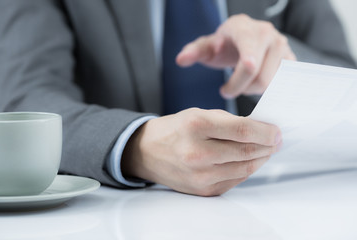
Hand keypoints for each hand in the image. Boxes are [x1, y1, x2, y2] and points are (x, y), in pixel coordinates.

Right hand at [122, 108, 281, 195]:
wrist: (147, 152)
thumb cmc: (175, 130)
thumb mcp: (198, 114)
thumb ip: (229, 122)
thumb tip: (261, 130)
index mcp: (196, 126)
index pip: (243, 131)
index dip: (266, 132)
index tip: (276, 131)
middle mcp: (197, 153)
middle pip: (246, 152)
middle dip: (268, 146)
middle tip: (275, 140)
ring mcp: (200, 175)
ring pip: (244, 169)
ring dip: (260, 159)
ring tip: (265, 150)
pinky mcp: (202, 190)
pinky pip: (235, 181)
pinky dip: (246, 170)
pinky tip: (247, 161)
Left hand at [176, 14, 295, 98]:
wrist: (244, 38)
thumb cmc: (224, 44)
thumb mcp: (206, 47)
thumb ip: (193, 52)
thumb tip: (181, 60)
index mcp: (245, 29)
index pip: (248, 57)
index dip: (242, 74)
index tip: (230, 85)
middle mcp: (268, 34)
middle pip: (259, 77)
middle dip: (240, 89)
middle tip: (227, 90)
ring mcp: (283, 46)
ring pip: (270, 83)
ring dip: (252, 90)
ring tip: (241, 84)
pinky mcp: (291, 58)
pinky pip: (281, 83)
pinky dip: (266, 90)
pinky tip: (254, 85)